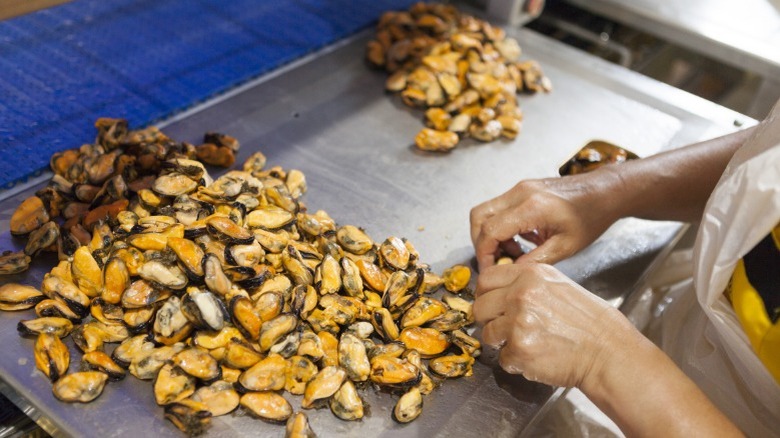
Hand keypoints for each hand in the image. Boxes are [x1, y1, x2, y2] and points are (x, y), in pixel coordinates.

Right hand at [469, 174, 619, 271]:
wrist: (605, 192)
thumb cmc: (591, 217)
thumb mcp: (565, 247)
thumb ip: (534, 261)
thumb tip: (510, 273)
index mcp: (531, 207)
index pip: (490, 230)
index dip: (484, 253)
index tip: (489, 269)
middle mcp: (520, 193)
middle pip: (478, 216)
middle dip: (480, 242)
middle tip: (495, 261)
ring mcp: (520, 188)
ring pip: (485, 211)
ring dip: (490, 234)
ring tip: (512, 252)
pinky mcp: (523, 189)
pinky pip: (499, 208)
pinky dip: (500, 226)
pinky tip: (521, 240)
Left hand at [473, 262, 637, 387]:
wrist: (607, 351)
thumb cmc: (587, 321)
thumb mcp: (558, 285)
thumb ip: (525, 284)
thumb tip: (497, 293)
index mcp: (530, 275)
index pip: (486, 279)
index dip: (486, 295)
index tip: (491, 304)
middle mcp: (521, 294)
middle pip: (479, 307)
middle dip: (489, 320)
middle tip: (505, 328)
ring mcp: (518, 322)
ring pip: (487, 334)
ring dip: (501, 342)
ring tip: (525, 343)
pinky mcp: (519, 349)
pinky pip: (502, 358)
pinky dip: (515, 362)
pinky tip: (536, 356)